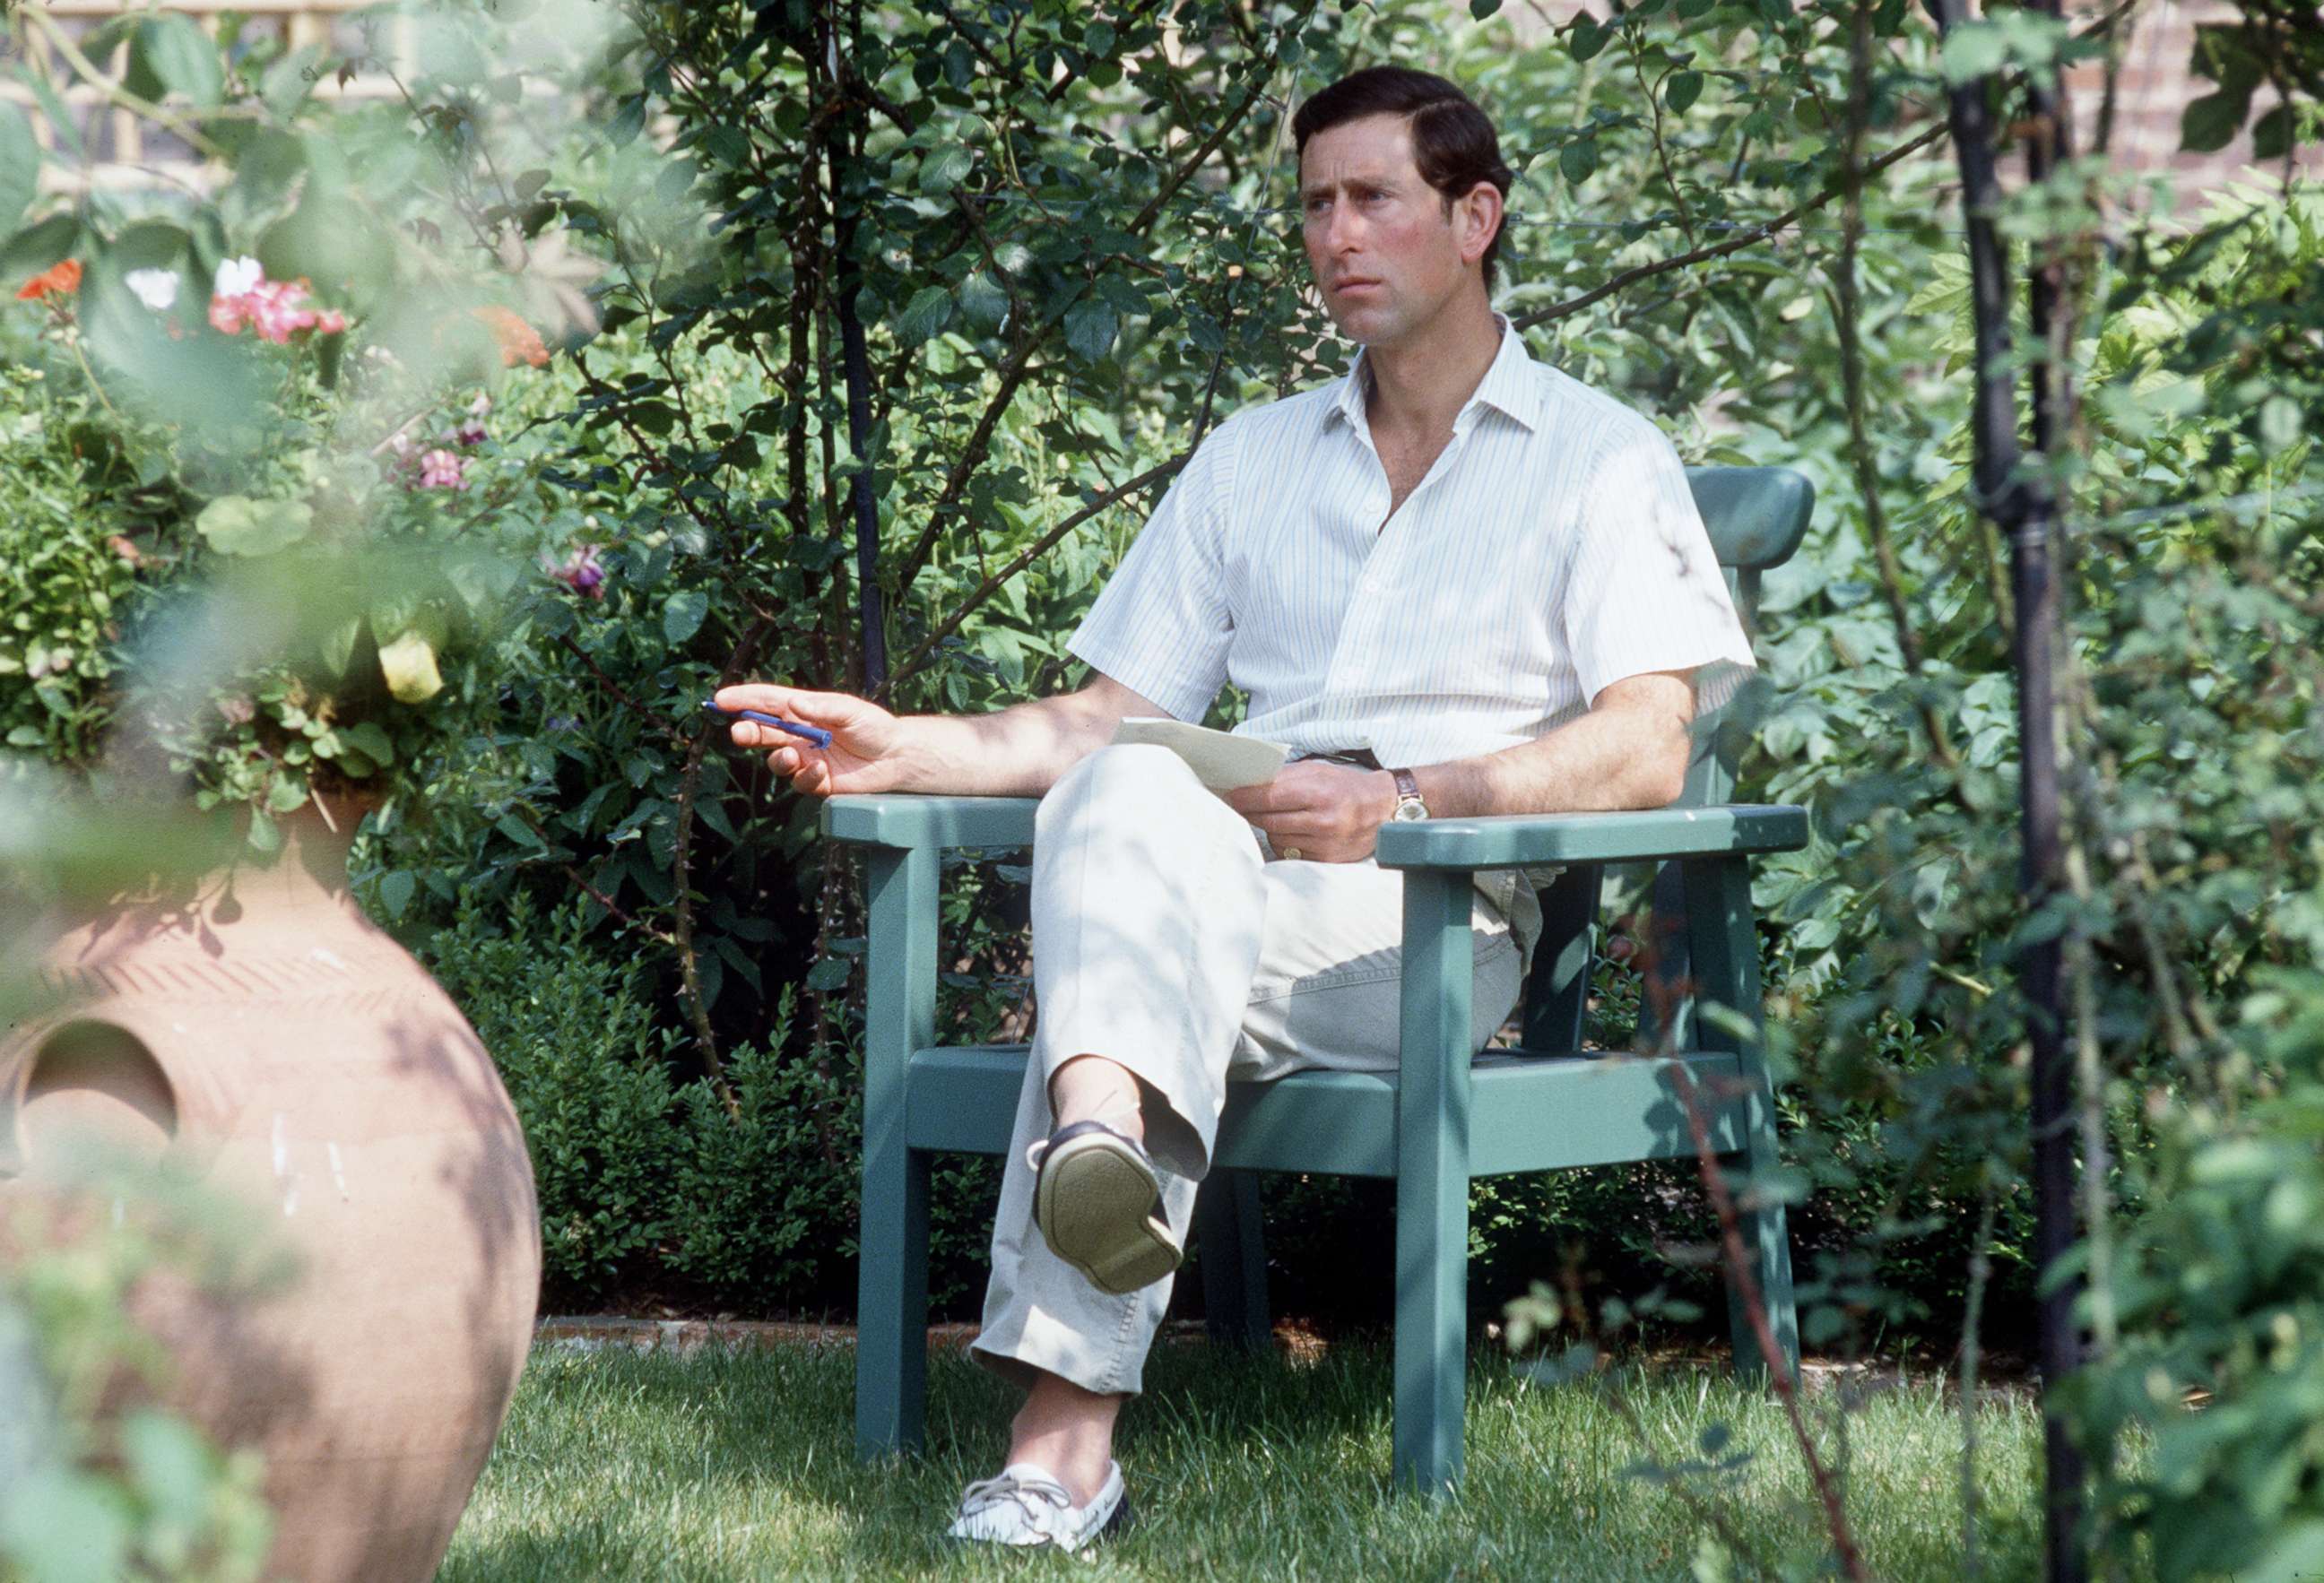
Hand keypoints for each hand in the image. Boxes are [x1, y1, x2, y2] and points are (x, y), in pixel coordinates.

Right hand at [712, 683, 909, 796]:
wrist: (896, 757)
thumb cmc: (873, 726)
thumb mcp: (850, 710)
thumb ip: (822, 707)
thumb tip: (793, 703)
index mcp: (804, 710)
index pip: (767, 702)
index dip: (743, 700)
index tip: (720, 700)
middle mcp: (800, 734)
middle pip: (763, 732)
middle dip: (747, 731)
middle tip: (739, 733)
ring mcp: (806, 758)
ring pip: (777, 761)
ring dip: (778, 759)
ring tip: (791, 756)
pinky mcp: (817, 781)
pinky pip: (801, 782)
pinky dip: (806, 777)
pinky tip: (822, 771)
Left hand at [1219, 761, 1397, 862]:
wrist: (1384, 810)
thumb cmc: (1346, 786)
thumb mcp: (1318, 771)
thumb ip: (1285, 777)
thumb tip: (1248, 783)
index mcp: (1320, 792)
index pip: (1271, 797)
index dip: (1246, 797)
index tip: (1231, 796)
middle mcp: (1323, 820)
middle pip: (1269, 820)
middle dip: (1250, 813)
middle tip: (1239, 806)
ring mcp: (1325, 843)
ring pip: (1277, 838)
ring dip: (1268, 828)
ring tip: (1271, 816)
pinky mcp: (1326, 860)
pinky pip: (1291, 852)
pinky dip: (1285, 842)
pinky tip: (1291, 831)